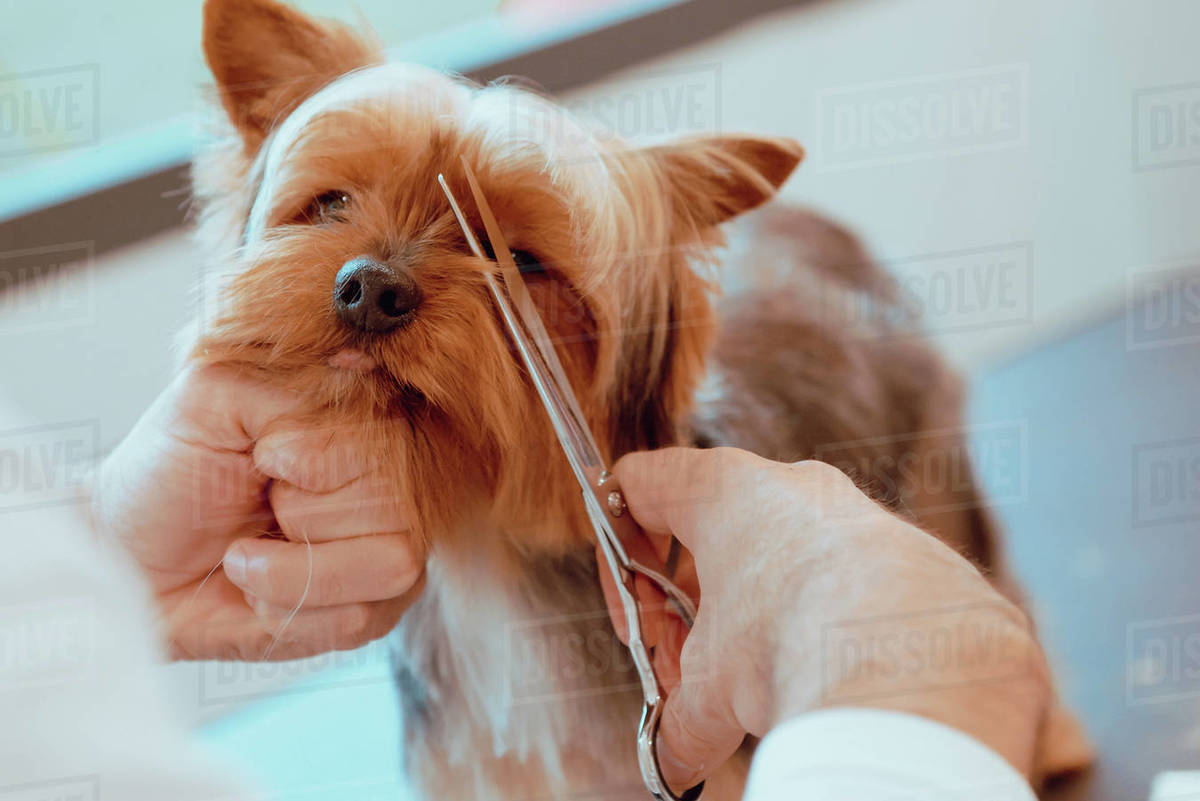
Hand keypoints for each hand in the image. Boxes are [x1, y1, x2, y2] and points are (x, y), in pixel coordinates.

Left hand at [90, 364, 424, 660]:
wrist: (127, 558)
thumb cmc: (170, 474)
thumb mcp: (214, 399)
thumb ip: (289, 385)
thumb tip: (358, 398)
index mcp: (362, 420)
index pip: (378, 442)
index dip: (304, 461)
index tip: (261, 460)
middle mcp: (393, 482)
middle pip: (392, 508)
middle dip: (301, 518)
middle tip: (258, 511)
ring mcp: (392, 548)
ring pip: (390, 566)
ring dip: (292, 573)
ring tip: (250, 558)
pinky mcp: (372, 610)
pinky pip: (360, 621)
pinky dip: (290, 614)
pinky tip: (261, 594)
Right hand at [600, 447, 1048, 790]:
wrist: (913, 664)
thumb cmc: (793, 643)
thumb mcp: (711, 689)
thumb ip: (681, 715)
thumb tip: (673, 767)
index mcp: (722, 488)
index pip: (638, 484)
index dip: (616, 552)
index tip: (634, 615)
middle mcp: (789, 485)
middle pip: (710, 534)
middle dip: (690, 610)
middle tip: (686, 669)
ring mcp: (852, 514)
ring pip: (777, 559)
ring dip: (751, 622)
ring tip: (750, 691)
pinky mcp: (904, 555)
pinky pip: (839, 583)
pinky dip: (815, 628)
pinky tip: (817, 684)